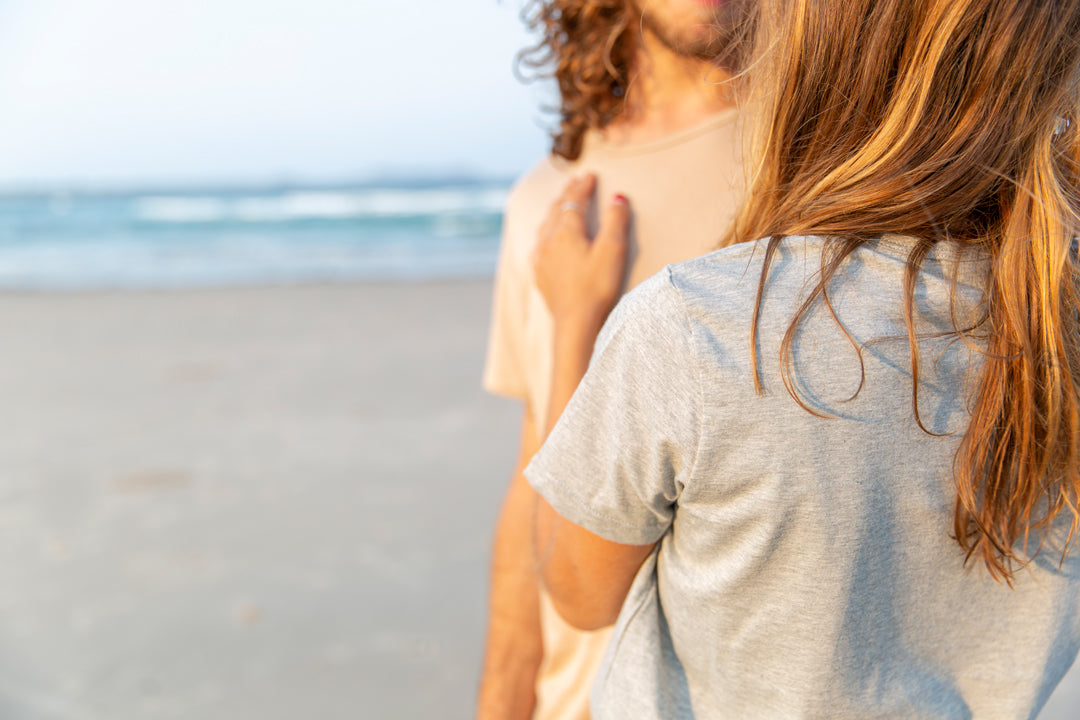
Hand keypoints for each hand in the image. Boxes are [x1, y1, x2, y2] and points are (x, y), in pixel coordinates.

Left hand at [533, 175, 630, 334]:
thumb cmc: (596, 287)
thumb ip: (616, 220)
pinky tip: (544, 238)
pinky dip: (544, 232)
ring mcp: (541, 258)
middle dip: (567, 193)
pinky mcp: (540, 275)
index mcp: (567, 232)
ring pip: (545, 225)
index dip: (583, 186)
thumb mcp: (612, 250)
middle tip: (574, 181)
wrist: (575, 322)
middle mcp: (549, 241)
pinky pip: (538, 245)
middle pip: (557, 209)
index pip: (575, 201)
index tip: (591, 175)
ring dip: (554, 210)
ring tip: (560, 202)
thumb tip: (618, 196)